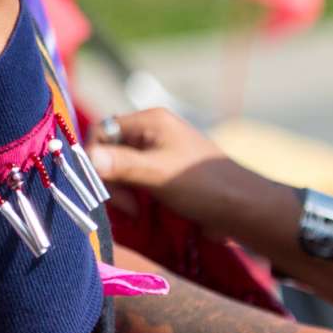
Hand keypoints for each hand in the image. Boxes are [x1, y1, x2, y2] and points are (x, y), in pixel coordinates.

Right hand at [88, 106, 267, 232]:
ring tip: (137, 211)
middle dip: (111, 179)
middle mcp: (152, 131)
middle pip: (109, 150)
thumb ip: (120, 164)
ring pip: (120, 167)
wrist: (246, 210)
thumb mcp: (157, 173)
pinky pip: (135, 178)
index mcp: (150, 120)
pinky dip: (132, 194)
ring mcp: (159, 151)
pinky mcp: (164, 171)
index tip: (105, 188)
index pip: (102, 131)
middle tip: (128, 207)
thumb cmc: (204, 186)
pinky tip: (140, 210)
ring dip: (122, 190)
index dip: (96, 159)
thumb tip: (86, 157)